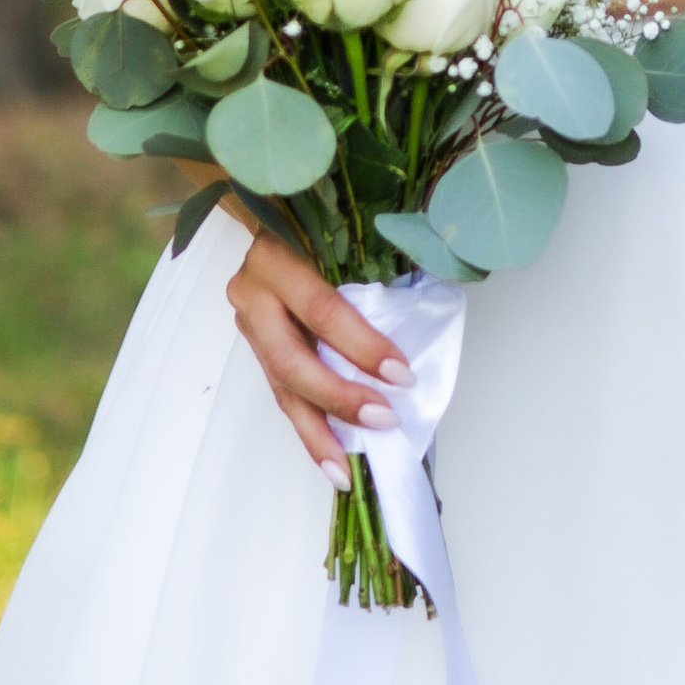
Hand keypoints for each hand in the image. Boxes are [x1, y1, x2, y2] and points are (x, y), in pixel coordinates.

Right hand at [227, 225, 413, 474]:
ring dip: (319, 432)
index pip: (322, 310)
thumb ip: (376, 262)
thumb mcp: (344, 231)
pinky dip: (310, 428)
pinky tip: (331, 458)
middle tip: (384, 419)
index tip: (403, 375)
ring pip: (282, 388)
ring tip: (345, 471)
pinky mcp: (256, 347)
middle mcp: (253, 292)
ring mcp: (249, 323)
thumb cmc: (320, 220)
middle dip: (340, 397)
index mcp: (276, 256)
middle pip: (293, 360)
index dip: (363, 347)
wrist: (269, 212)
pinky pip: (283, 394)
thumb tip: (435, 301)